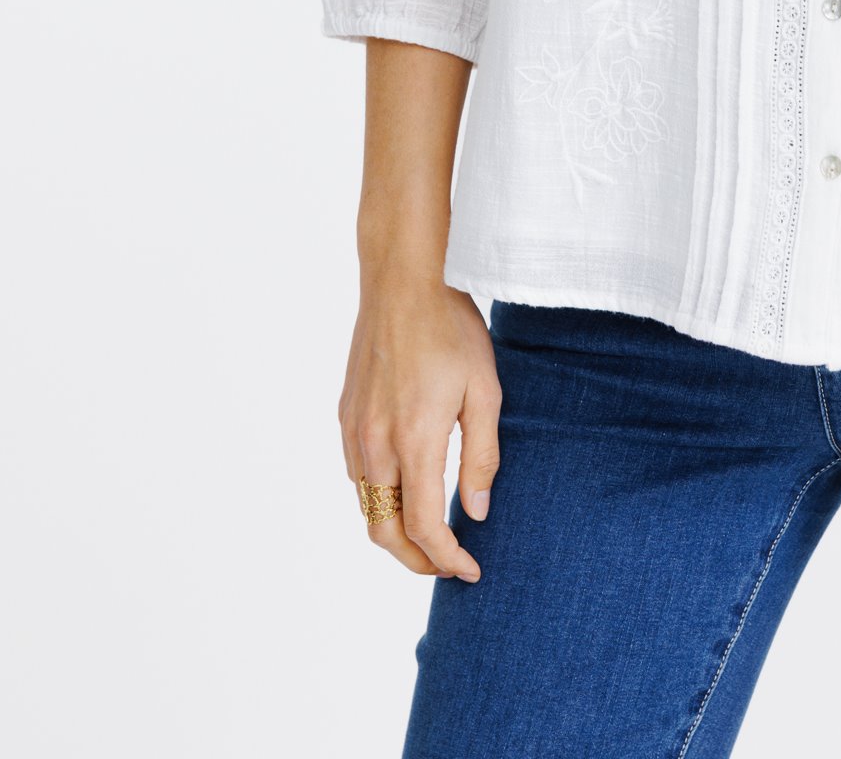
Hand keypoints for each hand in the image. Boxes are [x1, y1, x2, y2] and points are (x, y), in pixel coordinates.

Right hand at [338, 275, 501, 578]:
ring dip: (395, 531)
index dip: (448, 559)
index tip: (471, 570)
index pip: (425, 528)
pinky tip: (407, 487)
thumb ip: (481, 457)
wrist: (403, 281)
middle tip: (448, 564)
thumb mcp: (485, 392)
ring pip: (366, 506)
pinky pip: (357, 475)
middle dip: (416, 560)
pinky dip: (379, 498)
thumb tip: (476, 512)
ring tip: (431, 532)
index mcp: (414, 441)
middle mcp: (375, 443)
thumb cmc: (451, 330)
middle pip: (384, 531)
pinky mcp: (346, 415)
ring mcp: (354, 430)